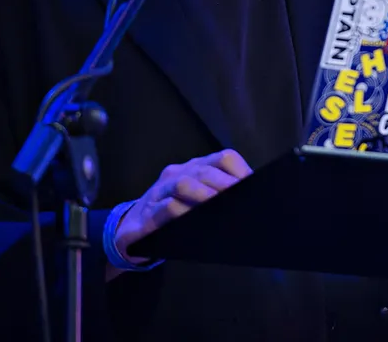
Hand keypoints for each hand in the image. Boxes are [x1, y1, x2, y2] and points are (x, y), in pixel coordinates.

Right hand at [113, 149, 252, 266]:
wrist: (132, 229)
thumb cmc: (174, 214)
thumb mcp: (197, 202)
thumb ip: (219, 197)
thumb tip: (252, 203)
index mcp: (195, 168)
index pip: (222, 159)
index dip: (240, 170)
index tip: (255, 185)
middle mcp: (178, 174)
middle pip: (204, 170)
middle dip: (225, 183)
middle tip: (242, 197)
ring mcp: (161, 191)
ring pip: (184, 184)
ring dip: (204, 194)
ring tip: (220, 205)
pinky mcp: (149, 213)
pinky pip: (166, 208)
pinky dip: (181, 212)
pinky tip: (192, 219)